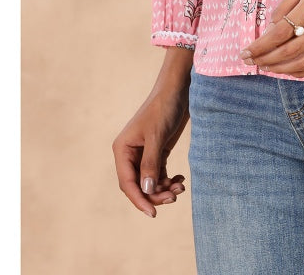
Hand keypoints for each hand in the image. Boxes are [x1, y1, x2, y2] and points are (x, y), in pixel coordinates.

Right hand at [112, 48, 193, 216]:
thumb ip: (151, 164)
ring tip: (180, 186)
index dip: (139, 199)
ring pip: (150, 181)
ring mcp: (143, 153)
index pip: (127, 183)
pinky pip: (159, 174)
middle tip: (174, 196)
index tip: (153, 213)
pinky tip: (180, 180)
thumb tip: (146, 190)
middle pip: (139, 185)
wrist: (177, 89)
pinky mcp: (157, 151)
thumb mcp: (157, 136)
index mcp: (122, 149)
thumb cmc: (163, 108)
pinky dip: (168, 180)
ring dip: (164, 188)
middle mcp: (130, 154)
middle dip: (155, 194)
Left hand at [240, 0, 303, 77]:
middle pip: (291, 50)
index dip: (261, 45)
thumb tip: (269, 30)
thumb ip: (285, 7)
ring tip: (266, 68)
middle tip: (251, 62)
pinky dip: (300, 72)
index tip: (246, 51)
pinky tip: (287, 70)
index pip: (281, 32)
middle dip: (266, 59)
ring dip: (281, 69)